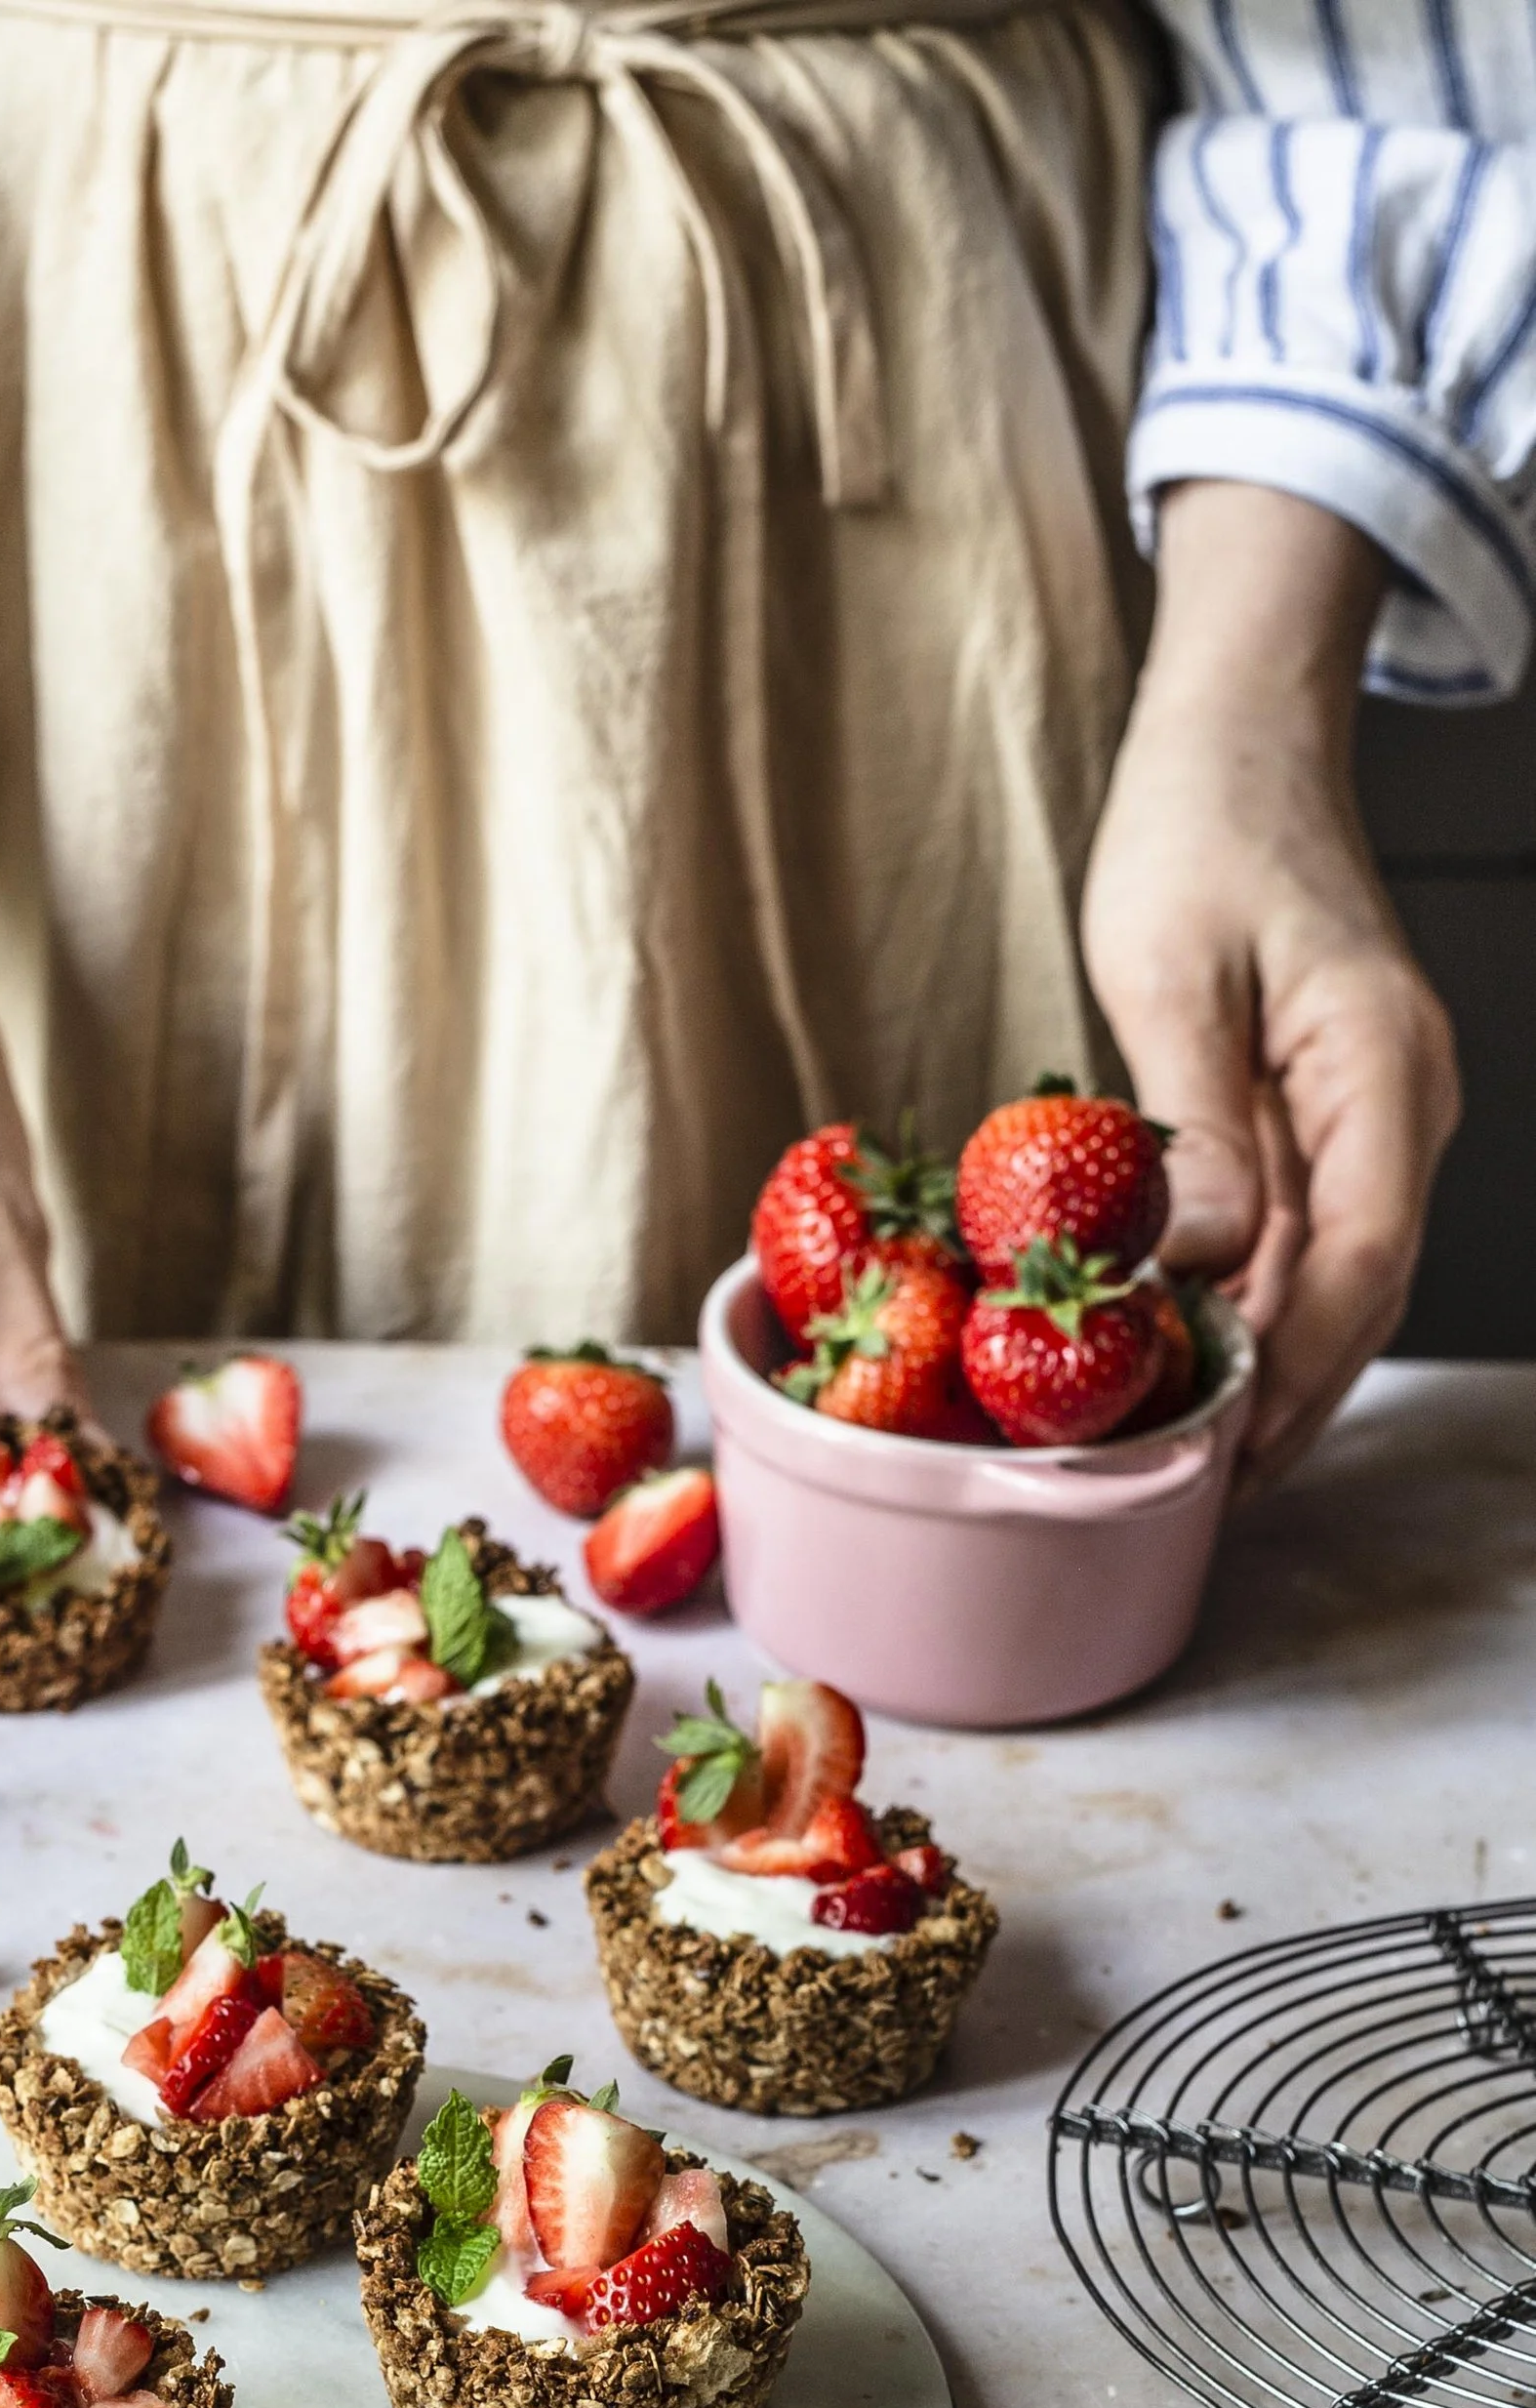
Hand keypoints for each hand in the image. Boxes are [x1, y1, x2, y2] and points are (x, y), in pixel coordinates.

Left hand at [1081, 484, 1458, 1484]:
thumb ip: (1193, 1117)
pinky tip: (1195, 1360)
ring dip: (1274, 1366)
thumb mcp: (1172, 969)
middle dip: (1290, 1399)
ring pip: (1336, 1274)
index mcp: (1383, 1069)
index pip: (1361, 1255)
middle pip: (1361, 1289)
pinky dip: (1256, 1306)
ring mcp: (1373, 1115)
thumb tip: (1206, 1253)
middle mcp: (1400, 1106)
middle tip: (1194, 1497)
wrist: (1239, 744)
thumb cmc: (1199, 833)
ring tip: (1189, 1460)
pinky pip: (1305, 1235)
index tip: (1233, 1451)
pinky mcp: (1326, 1116)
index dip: (1299, 1367)